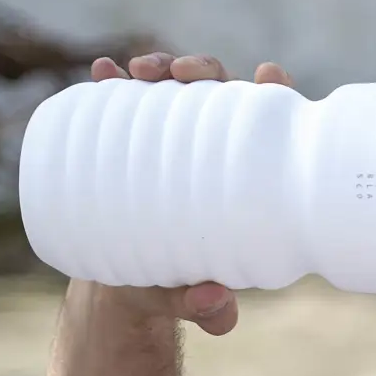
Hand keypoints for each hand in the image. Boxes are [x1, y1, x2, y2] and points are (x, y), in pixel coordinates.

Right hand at [81, 49, 295, 336]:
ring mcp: (166, 145)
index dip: (272, 93)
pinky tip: (102, 71)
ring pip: (169, 91)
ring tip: (135, 72)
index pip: (264, 126)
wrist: (123, 291)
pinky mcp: (126, 148)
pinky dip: (110, 84)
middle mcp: (207, 153)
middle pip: (216, 94)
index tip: (269, 74)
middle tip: (180, 74)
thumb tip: (218, 307)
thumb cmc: (174, 291)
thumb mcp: (188, 302)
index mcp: (241, 179)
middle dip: (203, 69)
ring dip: (158, 67)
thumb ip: (205, 309)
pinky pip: (119, 107)